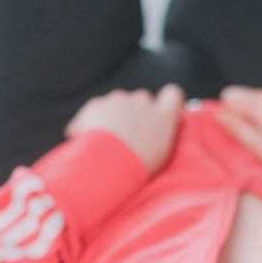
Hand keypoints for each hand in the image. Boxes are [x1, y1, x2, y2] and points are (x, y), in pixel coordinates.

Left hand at [64, 83, 185, 175]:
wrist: (108, 163)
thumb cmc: (137, 167)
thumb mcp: (159, 156)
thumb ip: (158, 137)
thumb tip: (152, 131)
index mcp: (164, 117)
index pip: (173, 95)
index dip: (165, 102)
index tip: (158, 115)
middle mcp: (143, 102)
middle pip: (141, 100)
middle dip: (134, 113)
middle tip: (126, 138)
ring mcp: (119, 100)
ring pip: (117, 103)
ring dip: (112, 117)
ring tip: (105, 144)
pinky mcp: (96, 104)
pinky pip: (94, 111)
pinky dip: (90, 122)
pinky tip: (88, 142)